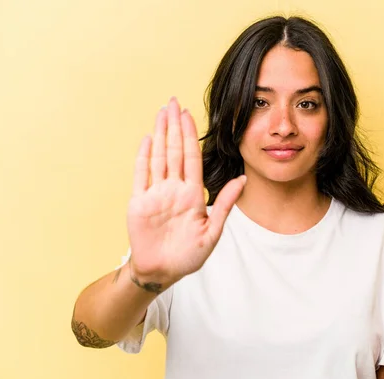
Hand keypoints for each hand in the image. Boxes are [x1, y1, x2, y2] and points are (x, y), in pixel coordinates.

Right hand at [126, 97, 245, 289]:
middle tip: (174, 102)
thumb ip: (225, 204)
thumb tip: (243, 179)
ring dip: (160, 134)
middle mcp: (174, 189)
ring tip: (162, 113)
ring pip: (159, 157)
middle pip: (174, 151)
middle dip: (175, 126)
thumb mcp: (212, 231)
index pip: (192, 158)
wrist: (162, 272)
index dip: (190, 136)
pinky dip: (144, 157)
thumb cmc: (189, 256)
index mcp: (193, 194)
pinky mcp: (139, 203)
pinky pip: (141, 175)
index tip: (190, 115)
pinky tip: (147, 139)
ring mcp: (156, 194)